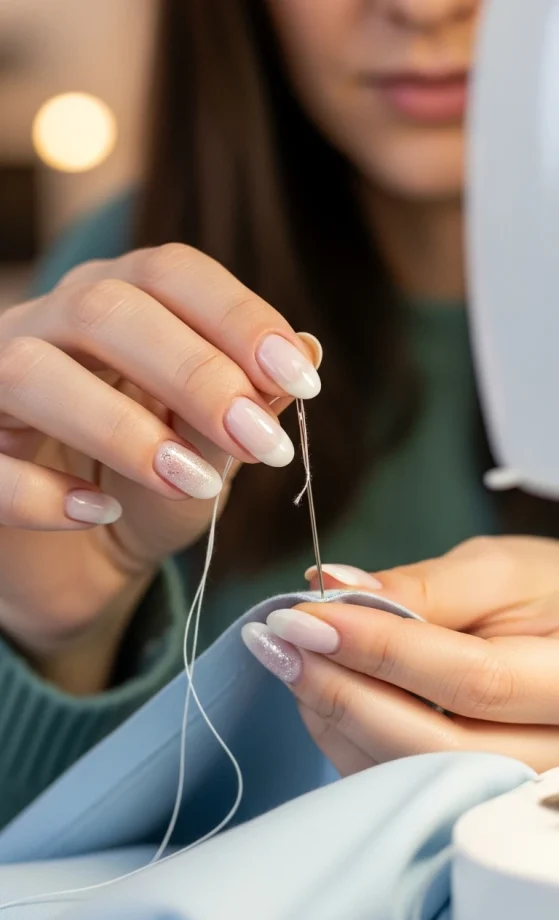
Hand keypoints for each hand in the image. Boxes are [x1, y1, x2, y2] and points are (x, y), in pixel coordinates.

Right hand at [0, 244, 320, 682]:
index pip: (173, 274)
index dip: (239, 317)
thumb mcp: (209, 451)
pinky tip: (99, 512)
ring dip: (122, 428)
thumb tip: (307, 348)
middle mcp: (49, 324)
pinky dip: (41, 492)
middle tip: (261, 442)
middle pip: (105, 308)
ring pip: (33, 371)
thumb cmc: (146, 488)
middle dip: (193, 373)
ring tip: (194, 483)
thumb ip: (246, 403)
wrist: (76, 559)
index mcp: (119, 301)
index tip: (302, 379)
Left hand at [242, 537, 558, 773]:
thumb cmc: (546, 594)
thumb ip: (424, 586)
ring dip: (336, 721)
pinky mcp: (475, 797)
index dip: (378, 650)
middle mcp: (552, 756)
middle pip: (436, 749)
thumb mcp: (500, 572)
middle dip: (343, 695)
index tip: (303, 618)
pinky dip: (349, 744)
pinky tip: (322, 696)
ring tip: (294, 659)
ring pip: (412, 779)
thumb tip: (334, 587)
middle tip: (282, 644)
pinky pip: (404, 788)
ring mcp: (515, 788)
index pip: (470, 680)